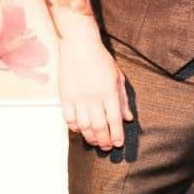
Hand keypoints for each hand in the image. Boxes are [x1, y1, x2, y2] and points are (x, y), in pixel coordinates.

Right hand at [57, 34, 132, 150]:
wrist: (80, 46)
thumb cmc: (101, 60)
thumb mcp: (118, 77)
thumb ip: (123, 100)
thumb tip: (128, 118)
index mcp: (109, 92)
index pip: (114, 120)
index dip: (117, 135)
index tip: (118, 144)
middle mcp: (94, 98)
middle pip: (99, 127)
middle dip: (104, 141)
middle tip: (107, 148)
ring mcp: (78, 98)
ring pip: (83, 126)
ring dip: (90, 137)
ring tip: (96, 142)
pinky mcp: (65, 97)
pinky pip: (69, 118)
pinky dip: (74, 128)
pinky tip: (80, 130)